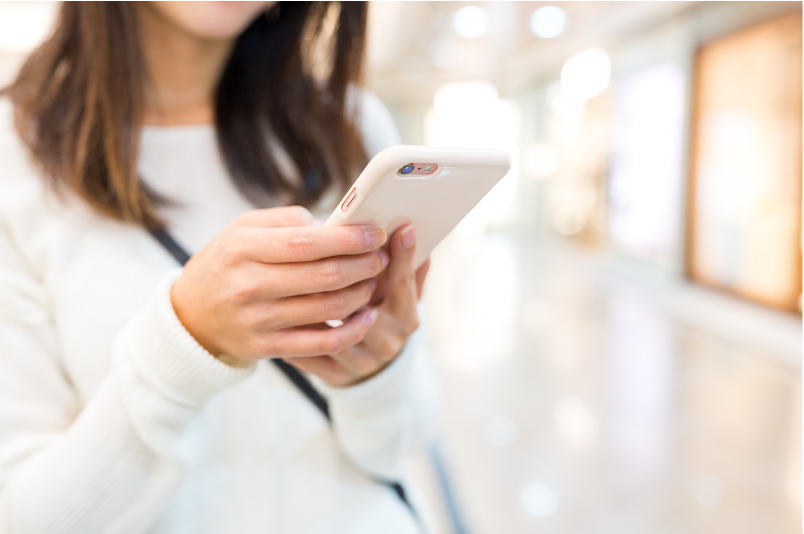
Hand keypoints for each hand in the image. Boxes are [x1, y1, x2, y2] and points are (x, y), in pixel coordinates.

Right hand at [171, 206, 388, 365]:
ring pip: (329, 308)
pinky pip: (322, 344)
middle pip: (325, 276)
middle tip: (379, 258)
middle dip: (363, 265)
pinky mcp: (268, 348)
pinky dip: (352, 331)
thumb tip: (333, 225)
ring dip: (361, 294)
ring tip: (371, 282)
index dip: (349, 238)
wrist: (192, 316)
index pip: (308, 242)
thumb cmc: (228, 263)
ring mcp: (259, 320)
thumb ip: (286, 221)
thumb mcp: (242, 229)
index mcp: (244, 248)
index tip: (374, 233)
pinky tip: (366, 317)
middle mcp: (249, 285)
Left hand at [285, 224, 429, 385]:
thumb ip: (406, 267)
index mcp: (406, 316)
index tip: (400, 227)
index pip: (403, 283)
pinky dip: (295, 334)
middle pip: (365, 308)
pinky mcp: (335, 375)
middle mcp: (387, 340)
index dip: (402, 256)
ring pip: (334, 332)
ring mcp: (361, 361)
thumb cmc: (383, 317)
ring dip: (312, 308)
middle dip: (343, 282)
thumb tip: (410, 229)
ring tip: (290, 284)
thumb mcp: (399, 295)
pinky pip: (310, 354)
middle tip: (322, 254)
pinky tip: (279, 312)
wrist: (372, 369)